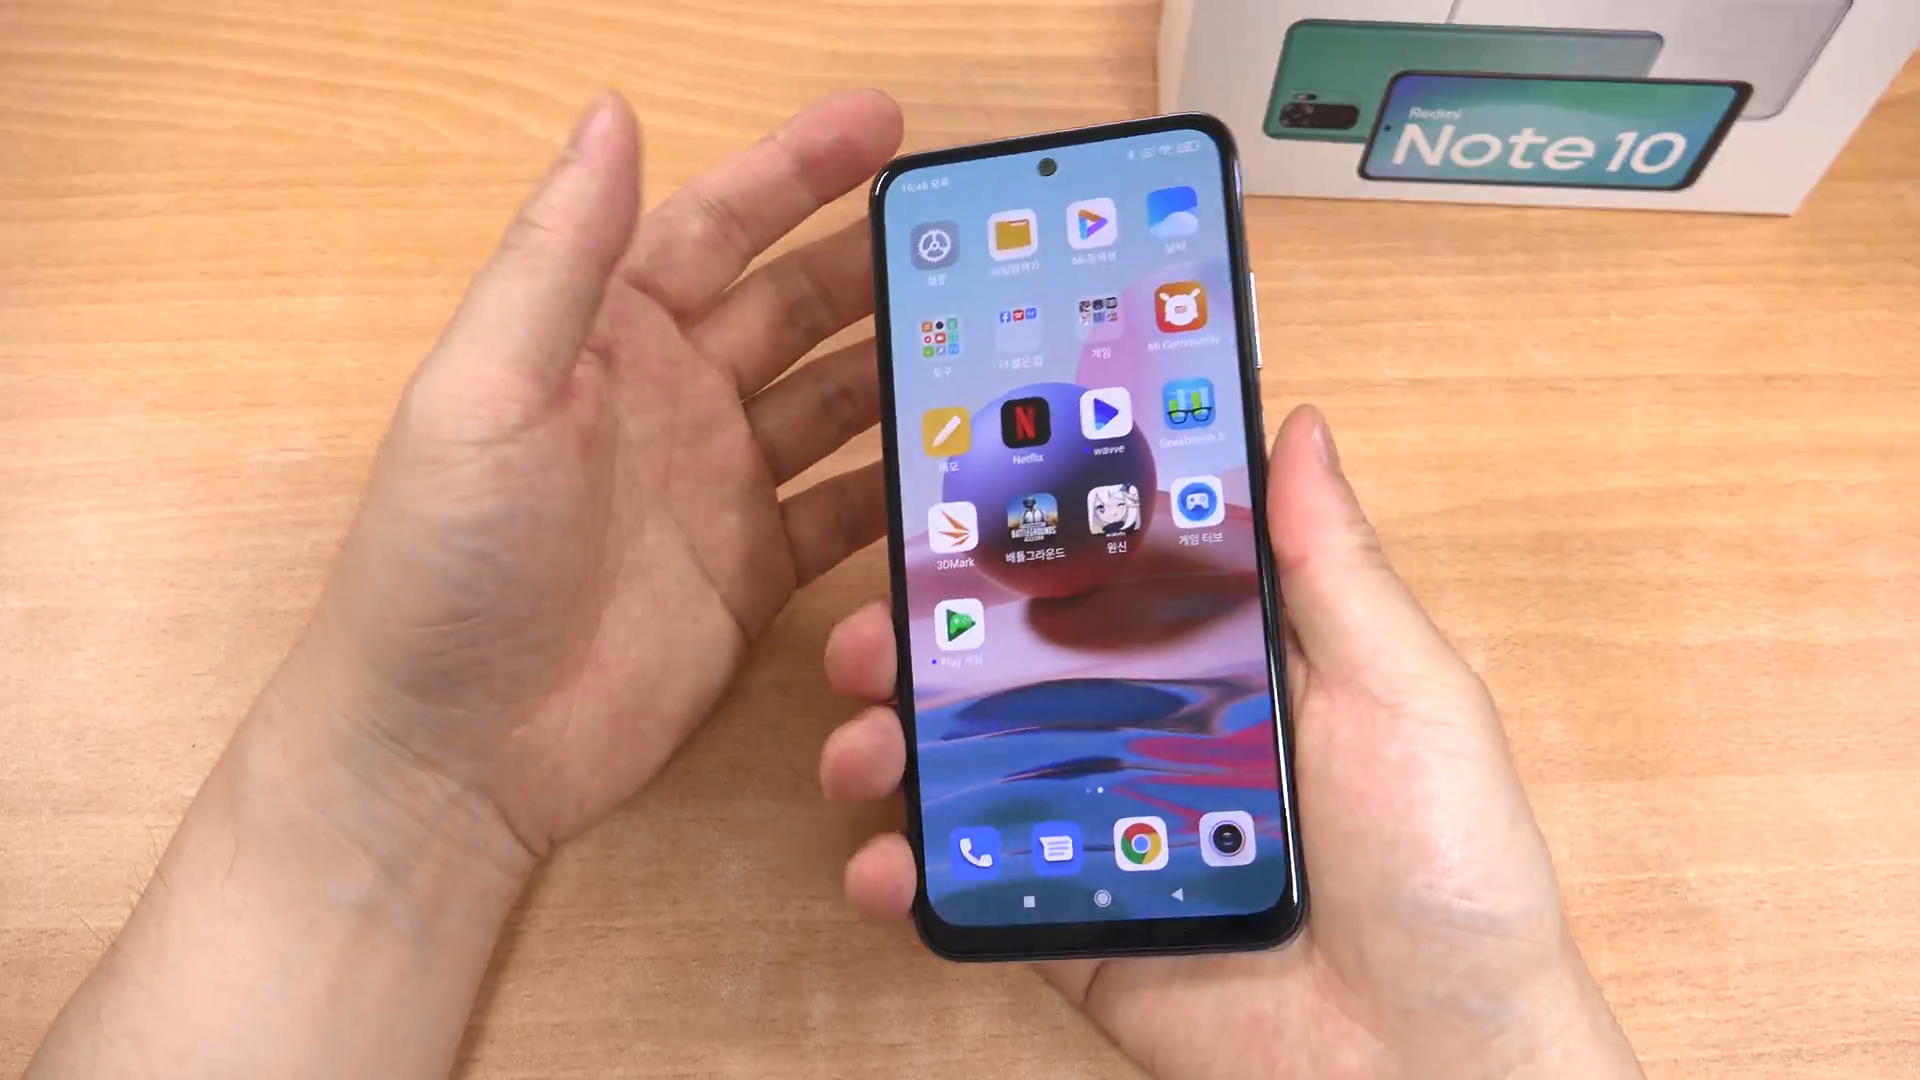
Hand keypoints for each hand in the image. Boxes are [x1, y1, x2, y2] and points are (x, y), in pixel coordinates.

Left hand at [290, 89, 903, 858]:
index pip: (714, 228)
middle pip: (794, 308)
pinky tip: (963, 467)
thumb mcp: (490, 394)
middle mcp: (669, 400)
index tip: (887, 126)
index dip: (796, 170)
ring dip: (903, 367)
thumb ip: (562, 257)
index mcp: (601, 339)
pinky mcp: (754, 577)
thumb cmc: (449, 565)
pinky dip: (901, 486)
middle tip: (975, 239)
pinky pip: (845, 512)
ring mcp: (717, 490)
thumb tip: (614, 111)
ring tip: (993, 339)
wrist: (452, 755)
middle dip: (876, 265)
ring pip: (835, 403)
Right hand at [818, 407, 1643, 1078]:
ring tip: (857, 747)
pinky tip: (881, 864)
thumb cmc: (1451, 867)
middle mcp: (1156, 736)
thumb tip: (1297, 427)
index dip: (1027, 534)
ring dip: (893, 747)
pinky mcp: (1079, 928)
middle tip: (868, 635)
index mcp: (1229, 665)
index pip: (1109, 576)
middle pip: (1015, 669)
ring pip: (974, 770)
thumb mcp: (1405, 694)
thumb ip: (1332, 569)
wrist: (1438, 1064)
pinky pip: (976, 890)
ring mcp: (1108, 833)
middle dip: (923, 642)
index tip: (949, 494)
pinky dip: (909, 877)